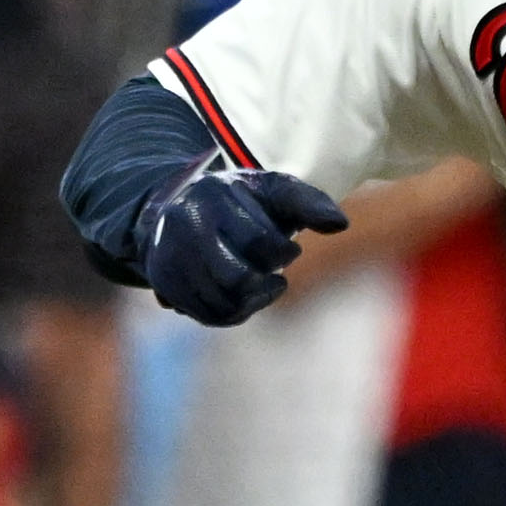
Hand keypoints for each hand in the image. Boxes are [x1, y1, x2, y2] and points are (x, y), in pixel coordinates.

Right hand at [138, 158, 346, 325]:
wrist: (182, 206)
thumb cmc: (241, 201)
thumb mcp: (274, 190)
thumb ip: (309, 202)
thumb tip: (341, 224)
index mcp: (214, 196)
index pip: (259, 241)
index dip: (284, 252)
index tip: (290, 249)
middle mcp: (184, 225)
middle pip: (238, 278)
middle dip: (265, 281)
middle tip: (275, 272)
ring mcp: (169, 256)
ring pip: (223, 302)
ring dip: (254, 301)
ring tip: (263, 285)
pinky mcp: (164, 282)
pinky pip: (208, 315)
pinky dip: (234, 314)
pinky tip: (245, 298)